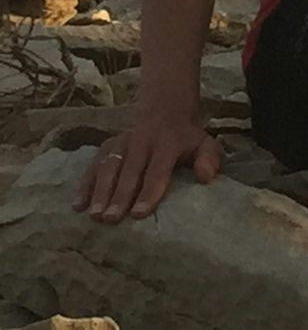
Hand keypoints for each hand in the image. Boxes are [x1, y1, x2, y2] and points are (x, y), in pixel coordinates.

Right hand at [72, 112, 221, 221]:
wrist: (166, 110)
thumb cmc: (186, 138)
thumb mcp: (205, 143)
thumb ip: (209, 159)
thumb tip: (206, 177)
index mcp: (168, 143)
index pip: (158, 169)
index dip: (149, 191)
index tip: (138, 214)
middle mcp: (142, 141)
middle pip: (129, 170)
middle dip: (120, 195)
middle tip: (110, 219)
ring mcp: (122, 142)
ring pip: (109, 166)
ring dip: (100, 191)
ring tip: (94, 215)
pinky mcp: (108, 145)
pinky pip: (94, 164)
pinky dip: (84, 183)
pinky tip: (77, 204)